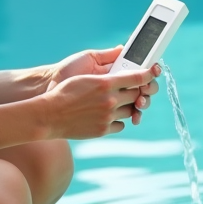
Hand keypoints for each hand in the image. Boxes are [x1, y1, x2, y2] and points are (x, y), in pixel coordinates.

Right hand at [40, 62, 160, 139]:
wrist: (50, 115)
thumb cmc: (64, 92)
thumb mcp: (85, 77)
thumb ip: (105, 74)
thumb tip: (120, 73)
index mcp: (106, 83)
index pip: (136, 77)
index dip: (148, 75)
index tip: (153, 73)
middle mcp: (110, 100)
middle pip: (136, 94)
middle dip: (136, 91)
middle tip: (133, 88)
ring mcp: (107, 117)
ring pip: (130, 111)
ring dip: (127, 106)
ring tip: (116, 103)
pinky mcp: (103, 130)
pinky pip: (120, 125)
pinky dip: (117, 120)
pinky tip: (107, 115)